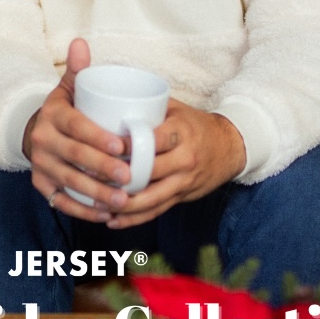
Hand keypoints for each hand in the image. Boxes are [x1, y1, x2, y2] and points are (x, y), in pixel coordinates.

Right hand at [22, 38, 131, 221]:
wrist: (34, 132)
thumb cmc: (65, 111)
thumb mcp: (68, 88)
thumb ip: (79, 69)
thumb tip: (82, 42)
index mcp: (53, 116)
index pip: (74, 127)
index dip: (96, 137)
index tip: (121, 145)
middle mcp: (43, 142)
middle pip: (73, 157)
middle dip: (101, 168)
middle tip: (129, 176)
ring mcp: (41, 165)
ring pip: (69, 182)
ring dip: (96, 193)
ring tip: (123, 199)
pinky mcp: (42, 185)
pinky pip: (62, 201)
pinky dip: (83, 210)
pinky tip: (105, 214)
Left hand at [105, 102, 244, 228]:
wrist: (231, 146)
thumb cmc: (194, 124)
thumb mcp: (174, 108)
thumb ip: (144, 106)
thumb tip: (104, 97)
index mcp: (181, 133)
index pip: (152, 141)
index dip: (126, 146)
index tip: (100, 148)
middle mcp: (185, 159)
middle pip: (149, 172)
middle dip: (118, 177)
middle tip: (88, 176)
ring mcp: (184, 181)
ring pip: (151, 198)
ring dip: (122, 204)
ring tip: (96, 203)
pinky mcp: (182, 196)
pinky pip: (157, 211)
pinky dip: (134, 218)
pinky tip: (112, 221)